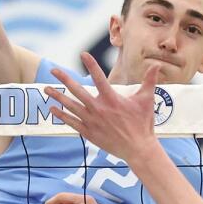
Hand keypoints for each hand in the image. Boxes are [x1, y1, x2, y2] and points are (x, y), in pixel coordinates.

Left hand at [44, 53, 160, 163]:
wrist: (138, 149)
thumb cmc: (143, 124)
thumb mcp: (147, 100)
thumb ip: (149, 81)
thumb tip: (156, 65)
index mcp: (112, 99)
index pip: (99, 77)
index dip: (91, 64)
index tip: (83, 54)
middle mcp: (99, 109)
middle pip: (77, 91)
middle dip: (64, 79)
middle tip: (53, 70)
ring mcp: (92, 121)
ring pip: (70, 106)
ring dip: (57, 96)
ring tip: (46, 89)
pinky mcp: (89, 132)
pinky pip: (71, 122)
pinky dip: (61, 115)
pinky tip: (53, 108)